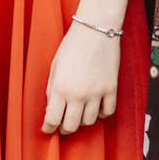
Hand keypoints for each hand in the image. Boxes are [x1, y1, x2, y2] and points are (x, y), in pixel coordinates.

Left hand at [42, 19, 120, 133]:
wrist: (96, 30)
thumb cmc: (73, 44)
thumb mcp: (54, 66)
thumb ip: (52, 89)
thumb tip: (51, 108)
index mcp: (60, 87)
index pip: (52, 118)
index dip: (48, 127)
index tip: (47, 129)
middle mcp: (78, 94)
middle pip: (71, 126)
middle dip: (64, 128)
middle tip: (62, 126)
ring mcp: (96, 93)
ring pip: (89, 121)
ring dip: (82, 121)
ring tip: (78, 114)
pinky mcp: (111, 89)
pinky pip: (107, 112)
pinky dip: (101, 114)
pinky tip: (95, 109)